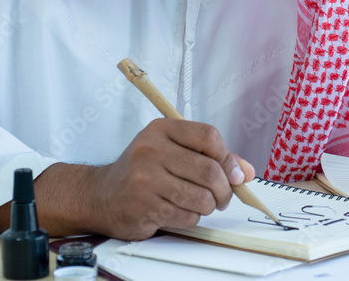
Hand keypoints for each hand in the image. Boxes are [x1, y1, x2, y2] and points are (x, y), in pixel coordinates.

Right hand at [84, 118, 254, 239]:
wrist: (102, 195)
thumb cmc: (143, 171)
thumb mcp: (173, 151)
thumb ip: (212, 157)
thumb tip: (246, 172)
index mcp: (162, 130)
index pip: (208, 136)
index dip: (228, 157)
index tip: (234, 173)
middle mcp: (151, 151)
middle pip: (209, 171)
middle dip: (225, 190)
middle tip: (222, 197)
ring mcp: (145, 180)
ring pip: (201, 198)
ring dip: (208, 206)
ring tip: (200, 204)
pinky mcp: (144, 207)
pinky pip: (186, 217)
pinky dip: (191, 218)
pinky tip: (179, 211)